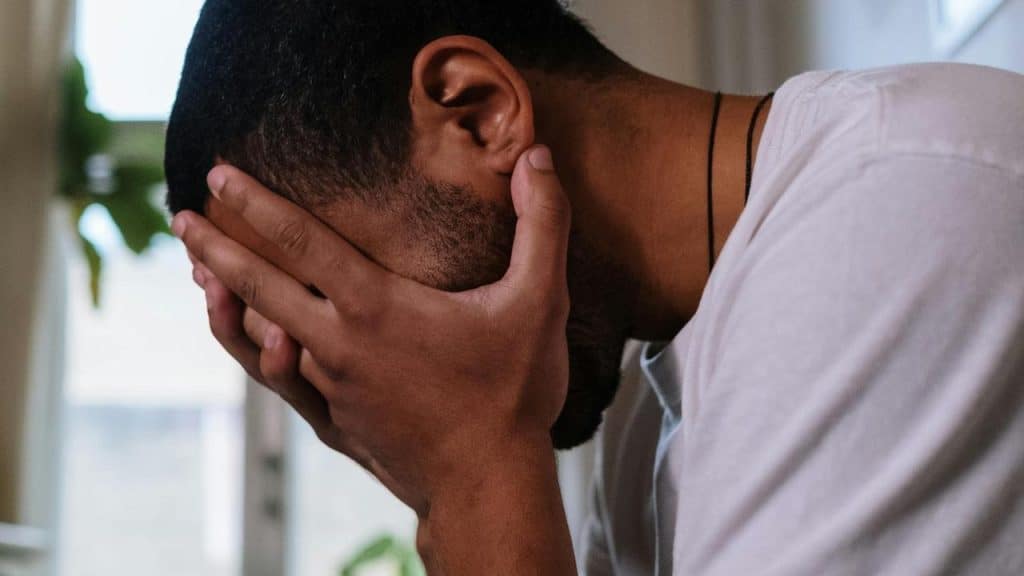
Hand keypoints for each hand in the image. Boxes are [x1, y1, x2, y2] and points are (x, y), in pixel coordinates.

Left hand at [175, 146, 571, 515]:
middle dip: (215, 248)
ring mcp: (332, 386)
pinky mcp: (336, 420)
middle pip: (257, 287)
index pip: (300, 241)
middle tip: (179, 220)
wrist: (488, 482)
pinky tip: (259, 340)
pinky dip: (256, 352)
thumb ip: (543, 225)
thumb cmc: (511, 393)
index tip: (218, 175)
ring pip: (259, 339)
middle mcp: (339, 344)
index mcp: (376, 307)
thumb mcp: (540, 302)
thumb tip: (539, 157)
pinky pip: (281, 381)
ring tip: (200, 275)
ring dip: (226, 301)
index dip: (256, 203)